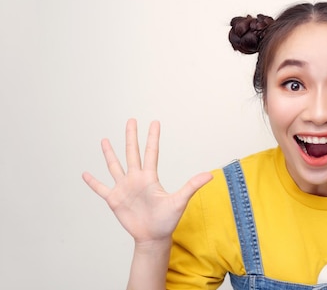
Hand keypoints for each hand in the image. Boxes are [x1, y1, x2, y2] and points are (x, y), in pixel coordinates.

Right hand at [82, 119, 212, 243]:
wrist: (153, 237)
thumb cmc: (167, 220)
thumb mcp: (179, 201)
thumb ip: (192, 186)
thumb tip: (210, 175)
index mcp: (150, 178)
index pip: (151, 152)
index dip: (152, 137)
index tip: (154, 122)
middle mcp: (136, 179)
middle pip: (132, 153)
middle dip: (131, 137)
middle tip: (131, 121)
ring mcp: (124, 188)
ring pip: (115, 167)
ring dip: (109, 154)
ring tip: (105, 140)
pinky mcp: (115, 200)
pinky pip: (101, 188)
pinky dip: (93, 182)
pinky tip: (85, 173)